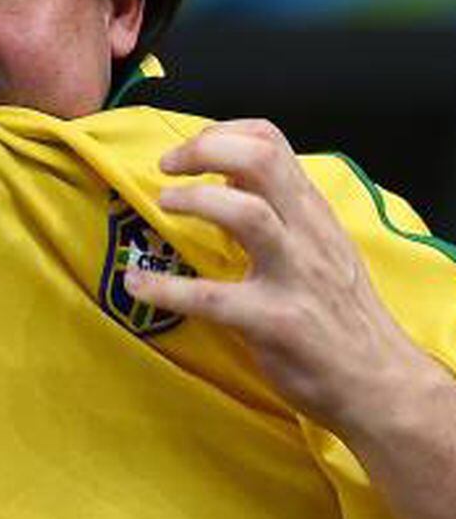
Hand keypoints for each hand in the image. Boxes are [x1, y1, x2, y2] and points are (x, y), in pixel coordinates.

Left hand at [127, 119, 439, 434]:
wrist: (380, 384)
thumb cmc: (340, 315)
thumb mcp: (318, 248)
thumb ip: (279, 210)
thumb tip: (226, 172)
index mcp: (311, 213)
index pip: (271, 141)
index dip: (220, 133)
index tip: (188, 152)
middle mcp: (307, 234)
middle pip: (261, 160)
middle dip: (204, 150)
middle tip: (168, 168)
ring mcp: (294, 276)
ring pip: (246, 213)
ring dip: (195, 201)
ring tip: (164, 204)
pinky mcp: (275, 321)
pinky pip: (211, 296)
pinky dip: (164, 286)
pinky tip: (137, 282)